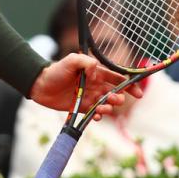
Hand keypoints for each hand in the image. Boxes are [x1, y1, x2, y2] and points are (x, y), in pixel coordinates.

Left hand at [28, 53, 143, 118]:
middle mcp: (95, 84)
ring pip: (108, 105)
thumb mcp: (70, 60)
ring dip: (109, 108)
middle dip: (120, 98)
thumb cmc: (55, 71)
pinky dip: (99, 116)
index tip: (138, 93)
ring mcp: (90, 96)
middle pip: (116, 92)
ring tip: (102, 108)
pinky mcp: (83, 107)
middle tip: (114, 99)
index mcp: (96, 72)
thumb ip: (85, 62)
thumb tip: (97, 71)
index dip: (130, 84)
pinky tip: (95, 116)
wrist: (40, 85)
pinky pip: (96, 114)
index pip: (117, 77)